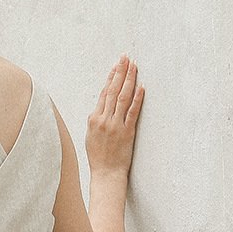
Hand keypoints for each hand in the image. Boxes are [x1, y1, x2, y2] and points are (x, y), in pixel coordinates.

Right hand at [85, 54, 143, 177]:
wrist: (106, 173)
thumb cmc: (99, 157)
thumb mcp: (91, 136)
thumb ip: (96, 121)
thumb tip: (101, 108)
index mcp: (93, 119)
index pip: (103, 93)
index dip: (111, 78)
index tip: (117, 66)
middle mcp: (103, 120)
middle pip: (112, 91)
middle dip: (120, 72)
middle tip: (126, 58)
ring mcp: (114, 125)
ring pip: (122, 98)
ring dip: (129, 80)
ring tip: (134, 66)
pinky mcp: (126, 132)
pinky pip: (132, 112)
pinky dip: (137, 99)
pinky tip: (141, 87)